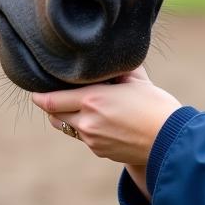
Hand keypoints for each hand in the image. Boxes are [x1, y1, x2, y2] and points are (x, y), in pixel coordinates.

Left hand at [30, 67, 181, 166]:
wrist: (170, 141)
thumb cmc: (155, 106)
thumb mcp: (136, 79)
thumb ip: (117, 67)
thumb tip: (109, 53)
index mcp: (92, 99)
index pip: (51, 100)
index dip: (39, 96)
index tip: (34, 90)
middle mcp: (86, 121)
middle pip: (54, 115)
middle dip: (52, 105)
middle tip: (53, 95)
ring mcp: (91, 139)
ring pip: (67, 127)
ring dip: (66, 117)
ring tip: (75, 106)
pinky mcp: (99, 151)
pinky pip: (83, 137)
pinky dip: (84, 128)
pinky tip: (99, 120)